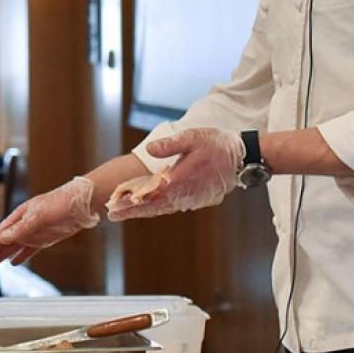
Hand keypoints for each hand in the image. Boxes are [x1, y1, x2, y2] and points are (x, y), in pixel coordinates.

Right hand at [0, 176, 97, 266]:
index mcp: (18, 217)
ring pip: (12, 247)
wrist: (82, 203)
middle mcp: (23, 225)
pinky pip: (28, 250)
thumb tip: (2, 238)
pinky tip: (13, 262)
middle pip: (1, 242)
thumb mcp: (38, 216)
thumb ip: (21, 229)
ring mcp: (34, 232)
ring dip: (0, 256)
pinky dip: (20, 256)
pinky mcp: (45, 239)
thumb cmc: (61, 203)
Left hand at [106, 128, 244, 220]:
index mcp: (181, 180)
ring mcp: (190, 198)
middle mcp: (184, 193)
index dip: (132, 200)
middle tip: (112, 214)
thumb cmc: (216, 144)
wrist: (241, 158)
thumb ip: (170, 145)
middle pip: (153, 205)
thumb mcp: (193, 137)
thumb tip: (150, 150)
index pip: (151, 194)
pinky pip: (171, 206)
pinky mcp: (195, 198)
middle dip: (132, 210)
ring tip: (122, 213)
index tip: (116, 205)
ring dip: (142, 211)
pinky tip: (147, 208)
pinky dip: (156, 208)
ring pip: (162, 208)